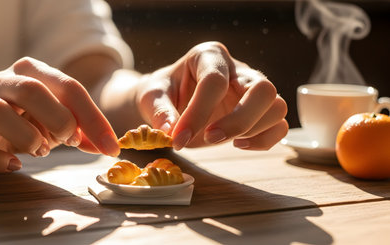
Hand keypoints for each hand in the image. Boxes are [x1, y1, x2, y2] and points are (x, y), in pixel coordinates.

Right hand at [0, 57, 118, 172]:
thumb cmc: (29, 118)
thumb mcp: (58, 116)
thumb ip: (82, 128)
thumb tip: (108, 146)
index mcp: (33, 71)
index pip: (70, 87)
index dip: (94, 119)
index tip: (111, 147)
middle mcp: (4, 82)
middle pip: (32, 91)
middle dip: (60, 120)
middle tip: (69, 141)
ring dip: (28, 138)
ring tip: (41, 149)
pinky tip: (15, 164)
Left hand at [136, 42, 287, 149]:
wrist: (172, 99)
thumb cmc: (164, 93)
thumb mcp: (151, 97)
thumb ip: (159, 112)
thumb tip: (171, 132)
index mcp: (208, 55)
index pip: (215, 80)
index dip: (198, 112)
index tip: (179, 138)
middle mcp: (237, 68)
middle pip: (262, 88)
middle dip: (239, 120)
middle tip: (210, 138)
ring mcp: (251, 89)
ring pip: (277, 106)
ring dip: (253, 130)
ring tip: (221, 140)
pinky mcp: (259, 110)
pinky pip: (280, 125)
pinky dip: (265, 140)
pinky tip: (238, 145)